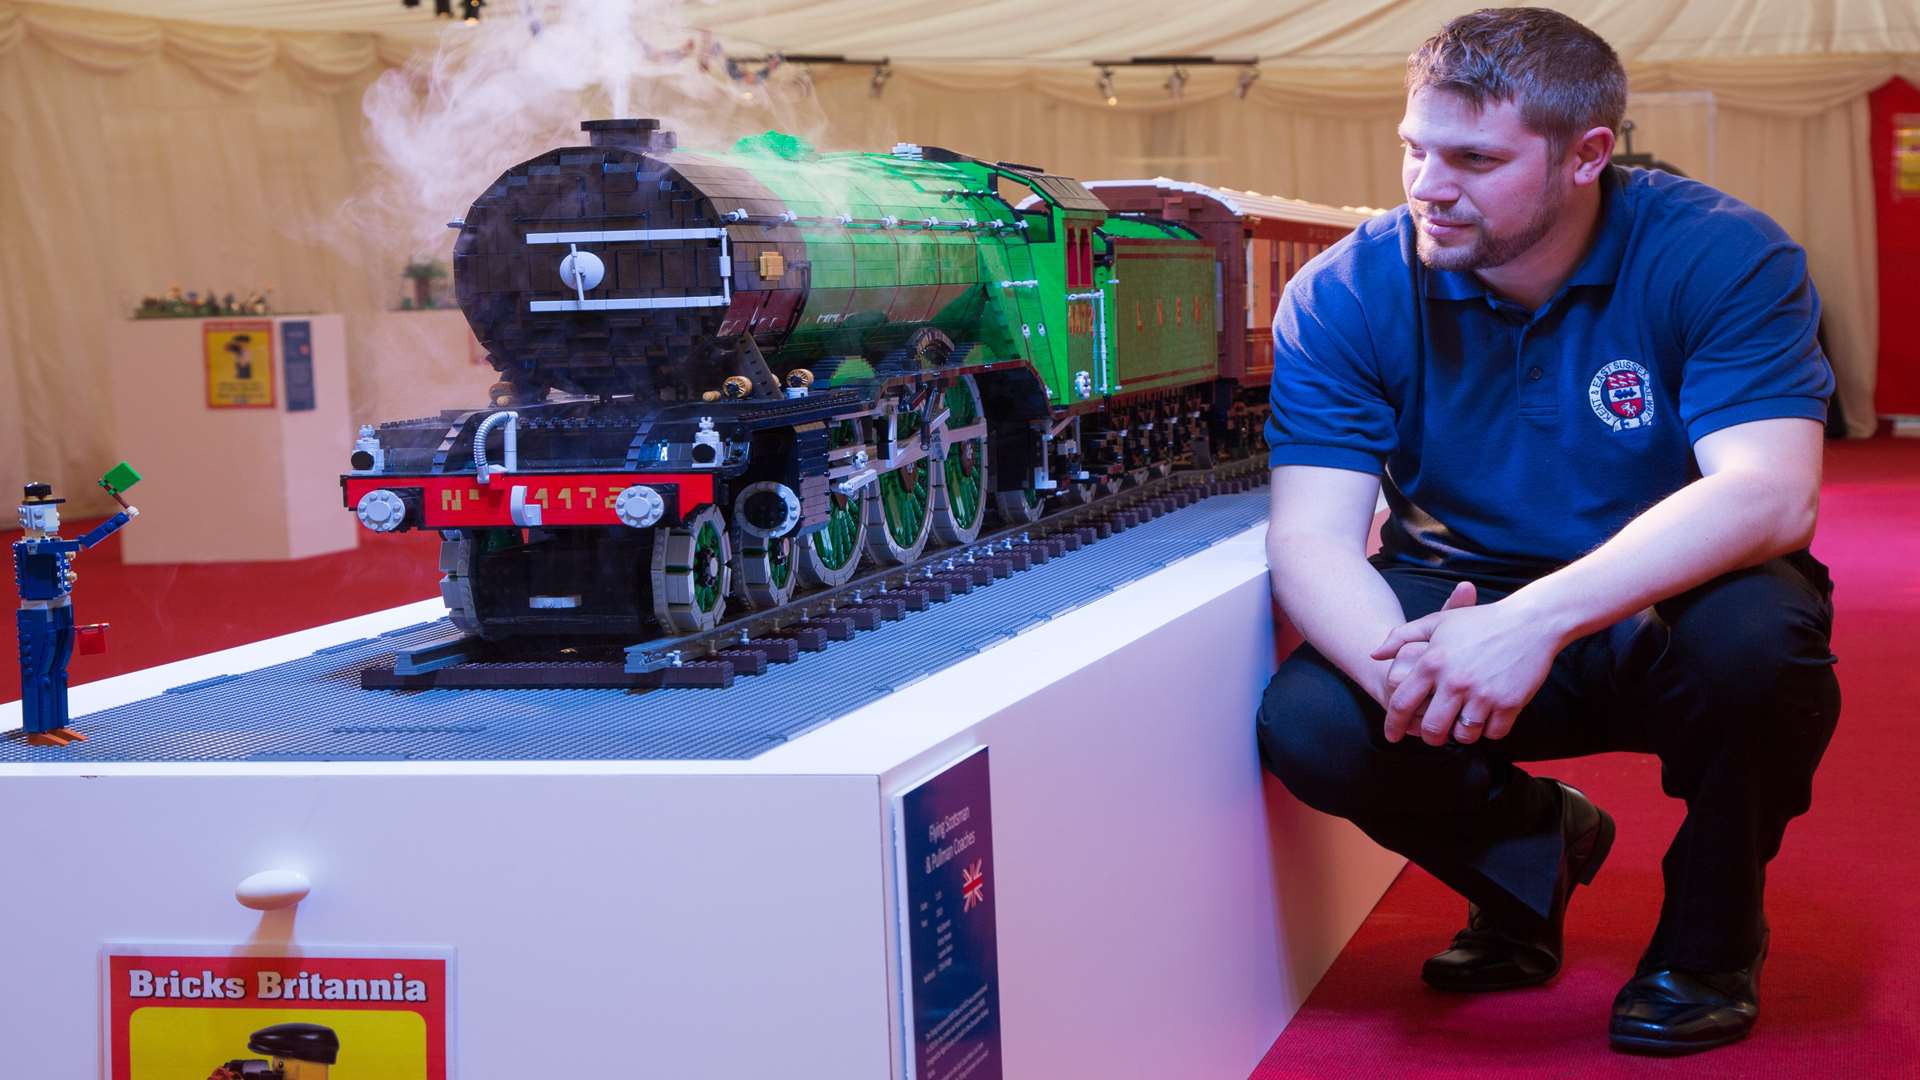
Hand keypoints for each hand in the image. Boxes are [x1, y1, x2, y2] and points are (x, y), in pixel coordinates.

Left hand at [1371, 581, 1559, 745]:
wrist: (1531, 622)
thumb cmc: (1481, 621)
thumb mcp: (1438, 622)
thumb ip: (1402, 637)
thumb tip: (1374, 655)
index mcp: (1432, 662)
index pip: (1402, 703)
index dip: (1393, 724)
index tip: (1392, 736)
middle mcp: (1454, 681)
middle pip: (1432, 728)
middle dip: (1430, 737)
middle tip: (1433, 736)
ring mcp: (1483, 693)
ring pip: (1464, 735)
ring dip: (1462, 734)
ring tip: (1463, 725)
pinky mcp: (1509, 703)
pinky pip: (1493, 733)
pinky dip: (1489, 730)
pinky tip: (1488, 719)